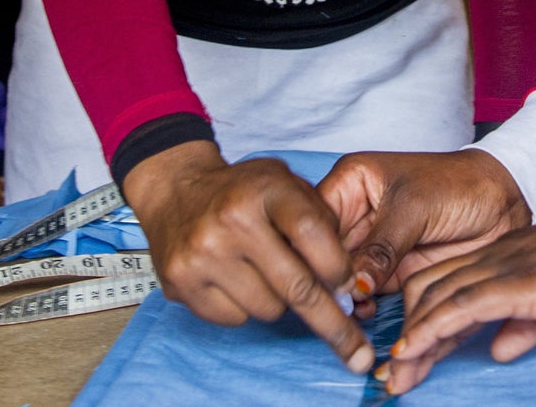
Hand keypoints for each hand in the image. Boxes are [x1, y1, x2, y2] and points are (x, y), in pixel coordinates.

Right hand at [123, 141, 371, 372]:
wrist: (178, 191)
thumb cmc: (246, 191)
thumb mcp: (288, 184)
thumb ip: (320, 219)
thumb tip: (343, 280)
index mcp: (268, 188)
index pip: (312, 232)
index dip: (336, 266)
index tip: (350, 288)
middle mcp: (234, 220)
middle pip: (296, 285)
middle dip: (331, 321)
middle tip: (356, 351)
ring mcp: (205, 253)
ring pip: (268, 308)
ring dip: (279, 300)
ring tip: (266, 272)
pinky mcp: (182, 282)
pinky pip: (235, 319)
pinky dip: (245, 308)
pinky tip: (236, 279)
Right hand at [317, 148, 530, 300]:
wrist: (501, 204)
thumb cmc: (459, 185)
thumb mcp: (414, 208)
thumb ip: (380, 247)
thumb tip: (350, 287)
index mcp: (352, 181)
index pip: (313, 217)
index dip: (310, 248)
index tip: (313, 274)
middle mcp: (354, 213)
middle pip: (321, 252)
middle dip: (323, 280)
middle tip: (332, 300)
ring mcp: (369, 245)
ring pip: (339, 278)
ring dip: (341, 299)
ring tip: (351, 309)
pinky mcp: (387, 271)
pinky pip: (363, 296)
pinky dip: (361, 308)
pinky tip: (366, 311)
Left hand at [379, 205, 535, 395]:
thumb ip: (528, 321)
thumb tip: (500, 348)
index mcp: (506, 255)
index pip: (446, 282)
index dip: (421, 320)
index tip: (407, 356)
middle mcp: (496, 255)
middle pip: (428, 287)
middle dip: (407, 332)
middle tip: (394, 374)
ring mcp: (504, 265)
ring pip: (436, 295)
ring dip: (411, 339)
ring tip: (397, 375)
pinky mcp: (517, 281)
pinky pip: (461, 305)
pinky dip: (431, 330)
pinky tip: (415, 350)